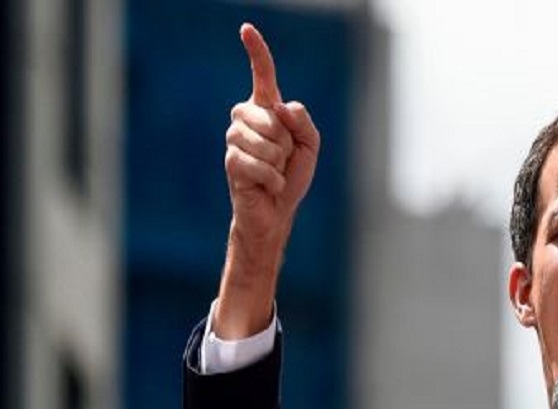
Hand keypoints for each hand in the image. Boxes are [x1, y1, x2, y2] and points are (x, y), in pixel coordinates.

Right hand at [215, 23, 320, 338]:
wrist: (277, 213)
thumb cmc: (292, 177)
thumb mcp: (309, 147)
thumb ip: (303, 122)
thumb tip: (281, 106)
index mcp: (268, 112)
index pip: (262, 76)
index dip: (256, 54)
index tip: (247, 29)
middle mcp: (246, 121)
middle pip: (266, 112)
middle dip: (284, 139)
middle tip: (284, 159)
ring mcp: (235, 141)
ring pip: (262, 138)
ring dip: (278, 160)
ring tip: (276, 173)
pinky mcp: (231, 163)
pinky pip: (256, 162)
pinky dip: (271, 177)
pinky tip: (269, 185)